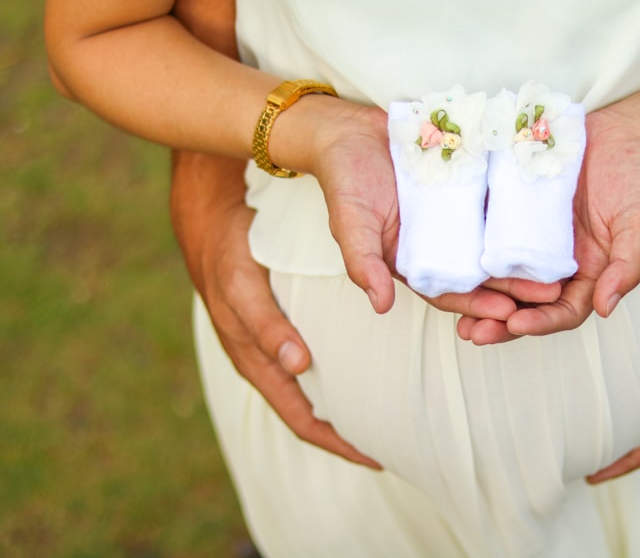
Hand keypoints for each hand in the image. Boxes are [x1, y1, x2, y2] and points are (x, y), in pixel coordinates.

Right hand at [169, 156, 380, 467]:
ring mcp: (271, 343)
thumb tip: (297, 367)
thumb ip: (268, 327)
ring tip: (386, 409)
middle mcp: (265, 360)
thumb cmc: (228, 252)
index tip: (375, 457)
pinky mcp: (281, 323)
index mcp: (256, 361)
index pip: (302, 420)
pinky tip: (363, 362)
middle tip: (393, 439)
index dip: (337, 443)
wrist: (211, 218)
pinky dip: (338, 370)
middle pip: (310, 412)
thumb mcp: (244, 288)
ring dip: (344, 403)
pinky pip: (311, 359)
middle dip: (346, 432)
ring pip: (313, 388)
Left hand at [459, 105, 639, 342]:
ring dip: (477, 294)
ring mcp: (530, 237)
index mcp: (588, 272)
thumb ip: (627, 266)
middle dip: (497, 321)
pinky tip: (446, 256)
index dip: (540, 322)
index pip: (562, 310)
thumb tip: (607, 307)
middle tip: (471, 331)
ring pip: (500, 275)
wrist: (622, 130)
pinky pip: (488, 234)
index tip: (516, 324)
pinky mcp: (512, 210)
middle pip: (524, 303)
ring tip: (450, 305)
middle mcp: (555, 262)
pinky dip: (468, 249)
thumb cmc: (638, 175)